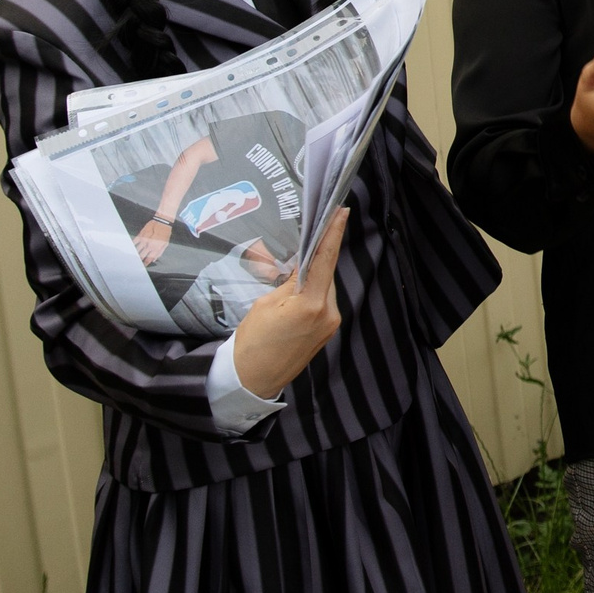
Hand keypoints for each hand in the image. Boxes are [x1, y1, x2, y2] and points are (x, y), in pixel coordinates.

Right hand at [133, 216, 173, 264]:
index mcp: (156, 248)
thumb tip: (154, 259)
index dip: (146, 263)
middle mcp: (149, 245)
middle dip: (139, 260)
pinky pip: (134, 242)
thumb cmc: (165, 232)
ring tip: (132, 257)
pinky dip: (132, 246)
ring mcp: (144, 240)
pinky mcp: (140, 235)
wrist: (163, 221)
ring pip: (137, 250)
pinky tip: (130, 249)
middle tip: (137, 263)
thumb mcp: (166, 243)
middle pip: (142, 256)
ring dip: (135, 254)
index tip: (143, 266)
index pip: (149, 259)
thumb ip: (160, 252)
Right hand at [230, 208, 351, 400]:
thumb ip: (290, 281)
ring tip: (297, 265)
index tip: (342, 211)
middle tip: (313, 231)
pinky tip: (300, 288)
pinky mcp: (327, 331)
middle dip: (319, 253)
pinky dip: (314, 290)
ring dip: (314, 274)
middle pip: (327, 272)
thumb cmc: (252, 343)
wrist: (253, 381)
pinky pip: (324, 301)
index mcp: (311, 304)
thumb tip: (303, 264)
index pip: (325, 259)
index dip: (333, 233)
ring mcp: (330, 324)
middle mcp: (328, 313)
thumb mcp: (265, 304)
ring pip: (325, 286)